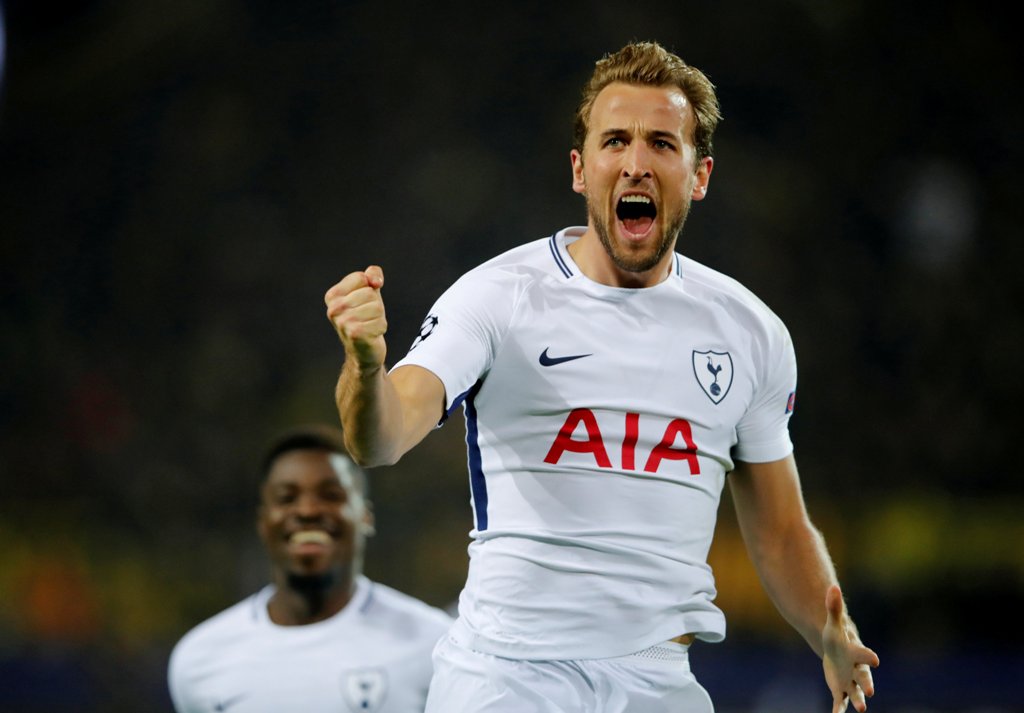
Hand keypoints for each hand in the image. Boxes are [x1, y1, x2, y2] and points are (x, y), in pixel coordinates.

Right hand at [325, 266, 387, 369]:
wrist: (363, 350)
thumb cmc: (366, 318)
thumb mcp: (369, 292)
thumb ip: (372, 275)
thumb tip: (375, 280)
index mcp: (333, 296)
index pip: (361, 278)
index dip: (370, 288)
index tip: (364, 301)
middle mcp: (333, 309)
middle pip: (370, 293)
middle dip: (375, 304)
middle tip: (367, 317)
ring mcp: (343, 322)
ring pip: (377, 307)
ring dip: (378, 317)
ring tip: (369, 325)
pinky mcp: (355, 334)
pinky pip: (380, 322)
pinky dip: (380, 328)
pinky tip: (371, 335)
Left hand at [822, 584, 878, 712]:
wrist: (837, 652)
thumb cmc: (837, 638)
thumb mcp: (832, 624)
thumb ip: (833, 607)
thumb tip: (832, 586)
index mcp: (856, 654)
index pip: (864, 655)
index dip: (868, 657)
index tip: (875, 659)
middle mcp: (857, 670)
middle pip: (863, 677)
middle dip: (867, 684)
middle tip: (870, 691)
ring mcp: (850, 682)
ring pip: (856, 693)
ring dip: (858, 700)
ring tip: (861, 709)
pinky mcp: (840, 690)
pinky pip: (840, 702)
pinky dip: (838, 709)